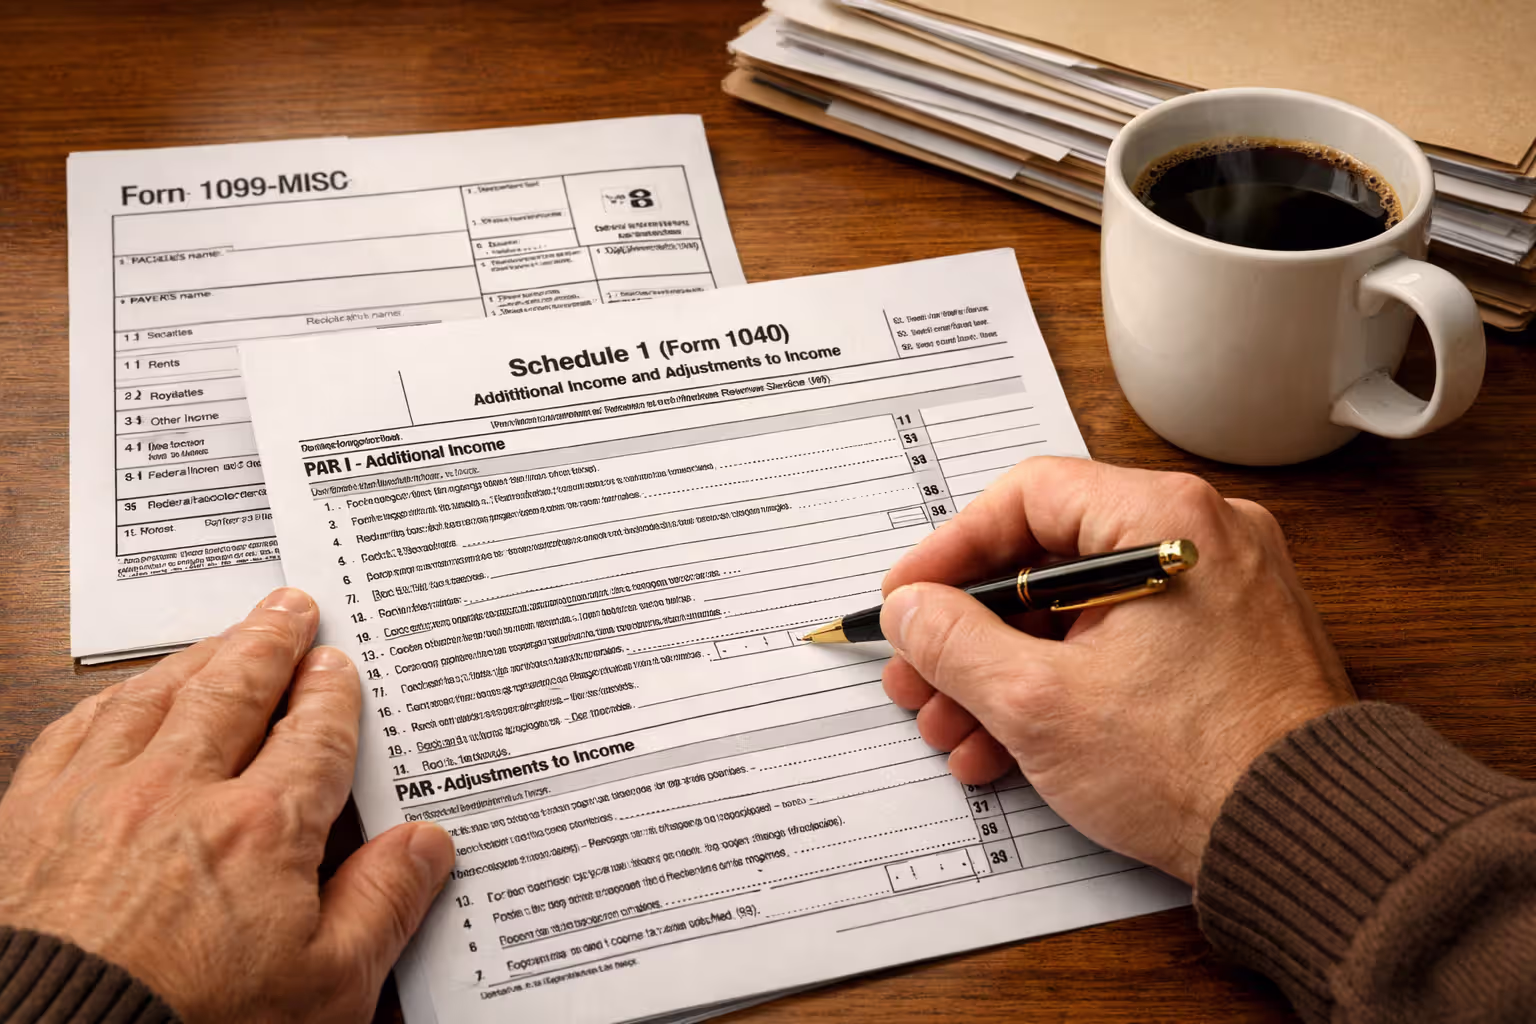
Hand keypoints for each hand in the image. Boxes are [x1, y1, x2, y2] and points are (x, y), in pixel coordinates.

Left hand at [0, 588, 455, 1022]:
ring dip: (197, 656)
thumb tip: (426, 844)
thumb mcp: (324, 989)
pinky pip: (74, 729)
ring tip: (223, 637)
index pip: (312, 733)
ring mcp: (97, 798)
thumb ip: (382, 906)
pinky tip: (123, 698)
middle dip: (269, 643)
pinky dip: (110, 700)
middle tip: (290, 609)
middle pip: (235, 690)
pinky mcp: (27, 820)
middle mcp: (179, 792)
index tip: (338, 664)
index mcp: (262, 828)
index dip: (330, 691)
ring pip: (155, 696)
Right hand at [879, 458, 1354, 883]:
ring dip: (1004, 670)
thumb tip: (911, 610)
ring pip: (1079, 613)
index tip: (908, 599)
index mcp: (1166, 520)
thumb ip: (954, 641)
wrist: (1307, 840)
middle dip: (970, 632)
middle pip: (1048, 562)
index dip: (950, 552)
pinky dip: (1062, 685)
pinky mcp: (1225, 647)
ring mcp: (1219, 594)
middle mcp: (1202, 539)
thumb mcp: (1038, 702)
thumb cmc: (1199, 766)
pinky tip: (1009, 745)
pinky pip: (1121, 646)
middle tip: (920, 675)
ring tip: (955, 729)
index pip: (1026, 498)